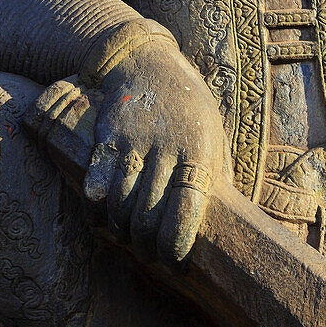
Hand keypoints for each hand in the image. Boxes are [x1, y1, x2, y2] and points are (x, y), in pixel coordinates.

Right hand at [82, 38, 229, 263]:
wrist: (146, 61)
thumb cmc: (187, 105)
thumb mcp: (213, 132)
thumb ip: (215, 171)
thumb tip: (228, 217)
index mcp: (198, 153)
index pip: (186, 211)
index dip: (175, 245)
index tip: (174, 264)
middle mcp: (167, 150)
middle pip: (149, 216)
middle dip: (147, 248)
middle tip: (149, 258)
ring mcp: (135, 143)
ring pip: (121, 204)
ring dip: (121, 231)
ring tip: (127, 240)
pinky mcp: (108, 137)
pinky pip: (98, 182)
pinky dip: (96, 209)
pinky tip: (101, 219)